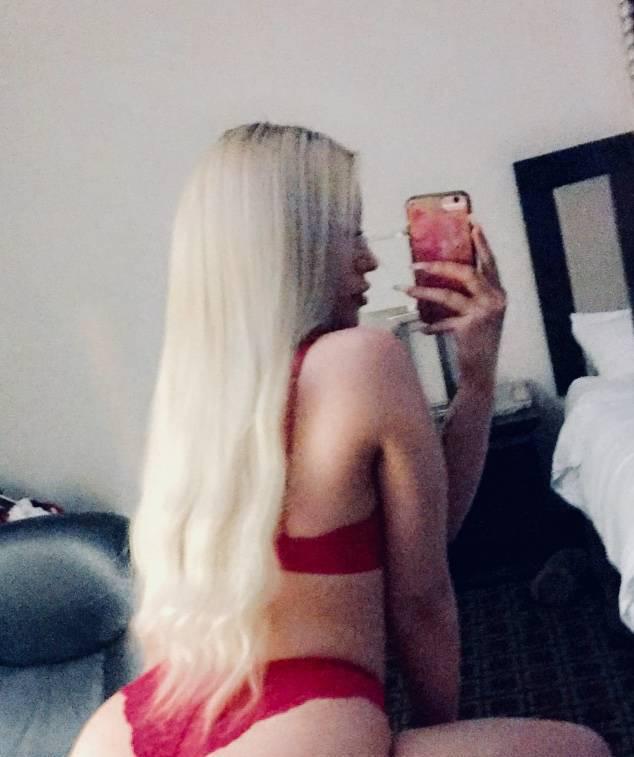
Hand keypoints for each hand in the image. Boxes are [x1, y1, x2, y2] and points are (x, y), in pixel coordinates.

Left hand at [396, 222, 506, 390]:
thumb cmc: (477, 342)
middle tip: (418, 263)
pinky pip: (443, 321)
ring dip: (424, 291)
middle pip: (468, 272)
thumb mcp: (478, 314)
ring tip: (406, 289)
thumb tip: (442, 276)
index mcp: (498, 293)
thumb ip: (468, 296)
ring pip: (449, 295)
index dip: (482, 242)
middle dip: (441, 264)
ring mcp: (484, 314)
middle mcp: (495, 300)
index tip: (472, 223)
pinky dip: (430, 324)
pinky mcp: (470, 328)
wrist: (482, 371)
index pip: (490, 262)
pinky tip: (421, 327)